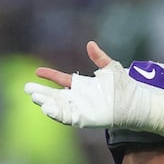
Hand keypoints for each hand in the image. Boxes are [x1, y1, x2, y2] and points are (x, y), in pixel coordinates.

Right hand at [26, 42, 163, 136]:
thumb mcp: (110, 69)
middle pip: (55, 96)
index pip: (61, 80)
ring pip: (58, 107)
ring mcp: (81, 109)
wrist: (136, 103)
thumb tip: (90, 44)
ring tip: (35, 98)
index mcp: (82, 86)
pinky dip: (57, 114)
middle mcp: (79, 98)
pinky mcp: (85, 119)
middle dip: (41, 93)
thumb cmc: (125, 87)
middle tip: (27, 89)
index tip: (36, 71)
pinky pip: (67, 118)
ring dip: (46, 103)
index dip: (49, 76)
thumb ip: (99, 58)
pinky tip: (48, 109)